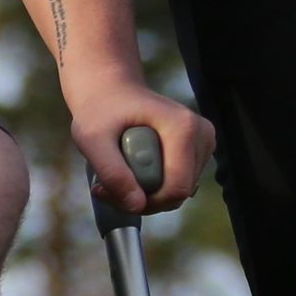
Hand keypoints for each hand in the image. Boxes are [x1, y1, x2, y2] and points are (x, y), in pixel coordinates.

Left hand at [70, 81, 214, 213]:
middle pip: (179, 192)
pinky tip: (135, 169)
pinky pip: (180, 182)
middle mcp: (201, 134)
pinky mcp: (200, 147)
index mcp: (183, 128)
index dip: (145, 202)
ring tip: (119, 172)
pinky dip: (157, 184)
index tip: (109, 192)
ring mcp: (204, 140)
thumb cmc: (99, 109)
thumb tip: (137, 206)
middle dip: (143, 198)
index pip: (176, 188)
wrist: (111, 90)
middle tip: (107, 185)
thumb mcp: (92, 139)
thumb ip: (112, 172)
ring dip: (148, 193)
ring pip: (180, 190)